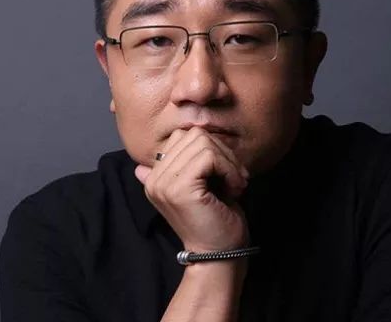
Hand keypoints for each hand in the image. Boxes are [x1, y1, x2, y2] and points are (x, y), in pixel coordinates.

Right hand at [134, 127, 250, 252]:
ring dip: (228, 161)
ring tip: (235, 184)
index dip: (211, 148)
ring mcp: (164, 183)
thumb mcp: (201, 187)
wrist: (218, 256)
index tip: (227, 172)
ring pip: (202, 142)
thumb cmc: (215, 222)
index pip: (181, 136)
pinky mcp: (180, 188)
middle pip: (193, 135)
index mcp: (155, 177)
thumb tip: (170, 143)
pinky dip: (229, 169)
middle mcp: (154, 179)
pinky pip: (209, 156)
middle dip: (223, 152)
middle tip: (236, 177)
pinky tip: (234, 189)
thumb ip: (186, 165)